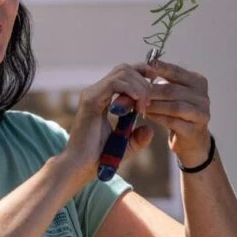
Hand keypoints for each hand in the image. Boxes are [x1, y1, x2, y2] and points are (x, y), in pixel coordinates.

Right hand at [61, 64, 154, 184]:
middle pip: (124, 69)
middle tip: (149, 102)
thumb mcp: (125, 146)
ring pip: (122, 73)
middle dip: (143, 80)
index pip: (123, 74)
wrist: (80, 167)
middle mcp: (95, 92)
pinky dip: (130, 89)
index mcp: (102, 98)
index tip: (156, 82)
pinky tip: (138, 103)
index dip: (141, 73)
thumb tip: (150, 130)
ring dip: (139, 86)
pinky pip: (114, 84)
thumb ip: (138, 138)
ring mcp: (91, 94)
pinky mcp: (90, 100)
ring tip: (143, 106)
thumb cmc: (99, 158)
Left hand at [137, 59, 211, 166]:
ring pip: (173, 106)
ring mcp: (201, 114)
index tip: (145, 67)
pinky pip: (173, 121)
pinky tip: (147, 115)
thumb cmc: (179, 113)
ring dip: (154, 105)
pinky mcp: (194, 130)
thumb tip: (143, 69)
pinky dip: (158, 117)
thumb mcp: (174, 94)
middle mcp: (203, 97)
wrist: (192, 140)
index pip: (177, 72)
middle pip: (172, 90)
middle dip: (151, 91)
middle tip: (134, 92)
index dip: (161, 69)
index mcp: (198, 82)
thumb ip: (164, 82)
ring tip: (139, 105)